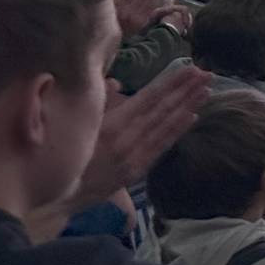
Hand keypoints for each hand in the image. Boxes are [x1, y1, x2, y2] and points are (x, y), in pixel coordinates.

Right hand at [67, 62, 212, 212]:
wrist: (59, 195)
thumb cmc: (65, 153)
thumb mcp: (78, 124)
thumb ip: (99, 103)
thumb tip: (113, 82)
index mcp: (110, 124)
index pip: (147, 98)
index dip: (170, 82)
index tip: (189, 69)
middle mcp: (126, 139)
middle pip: (161, 110)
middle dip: (185, 90)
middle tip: (206, 74)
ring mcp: (134, 156)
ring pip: (165, 127)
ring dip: (187, 107)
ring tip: (206, 90)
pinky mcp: (137, 170)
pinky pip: (160, 146)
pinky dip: (177, 131)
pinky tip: (192, 117)